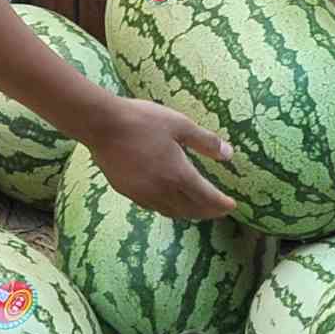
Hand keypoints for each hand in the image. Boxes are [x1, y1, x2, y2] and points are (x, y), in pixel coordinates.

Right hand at [79, 97, 235, 219]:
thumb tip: (229, 154)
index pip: (206, 197)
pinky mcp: (128, 191)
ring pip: (171, 212)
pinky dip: (168, 208)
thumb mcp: (180, 124)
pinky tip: (167, 200)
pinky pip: (153, 207)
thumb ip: (205, 141)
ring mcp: (142, 194)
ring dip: (188, 213)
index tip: (232, 206)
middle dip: (208, 212)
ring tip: (196, 208)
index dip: (221, 204)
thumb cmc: (142, 120)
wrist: (102, 125)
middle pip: (190, 210)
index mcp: (178, 174)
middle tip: (218, 210)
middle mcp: (162, 190)